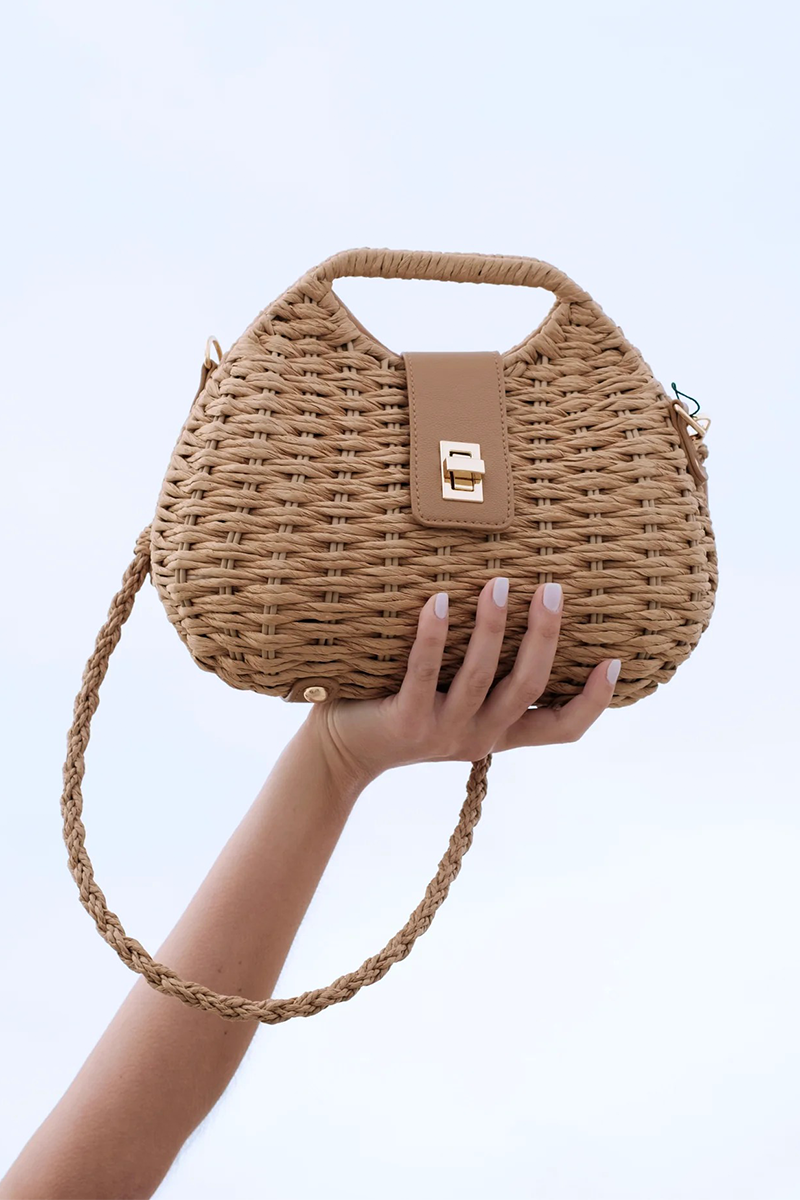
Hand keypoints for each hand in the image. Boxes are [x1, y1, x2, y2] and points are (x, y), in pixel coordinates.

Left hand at [305, 578, 620, 792]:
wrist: (341, 750)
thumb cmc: (402, 707)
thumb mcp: (456, 698)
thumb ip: (486, 672)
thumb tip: (514, 602)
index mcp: (499, 734)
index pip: (561, 730)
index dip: (594, 701)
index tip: (616, 660)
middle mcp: (479, 737)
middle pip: (528, 688)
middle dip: (545, 637)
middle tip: (553, 588)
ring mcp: (443, 732)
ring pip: (481, 677)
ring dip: (494, 627)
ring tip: (499, 582)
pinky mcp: (406, 723)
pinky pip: (424, 673)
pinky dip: (434, 635)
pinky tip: (440, 600)